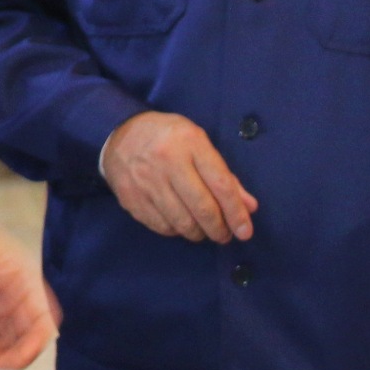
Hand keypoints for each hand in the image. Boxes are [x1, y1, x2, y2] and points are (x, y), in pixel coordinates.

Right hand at [102, 111, 256, 242]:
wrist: (119, 134)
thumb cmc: (168, 138)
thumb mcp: (199, 144)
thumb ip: (224, 175)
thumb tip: (250, 207)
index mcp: (189, 143)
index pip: (220, 184)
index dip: (236, 212)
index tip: (245, 232)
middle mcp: (167, 162)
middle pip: (202, 208)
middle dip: (219, 229)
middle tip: (225, 235)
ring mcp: (146, 182)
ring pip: (182, 223)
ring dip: (199, 233)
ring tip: (204, 230)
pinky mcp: (132, 198)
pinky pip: (162, 227)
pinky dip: (177, 231)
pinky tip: (181, 223)